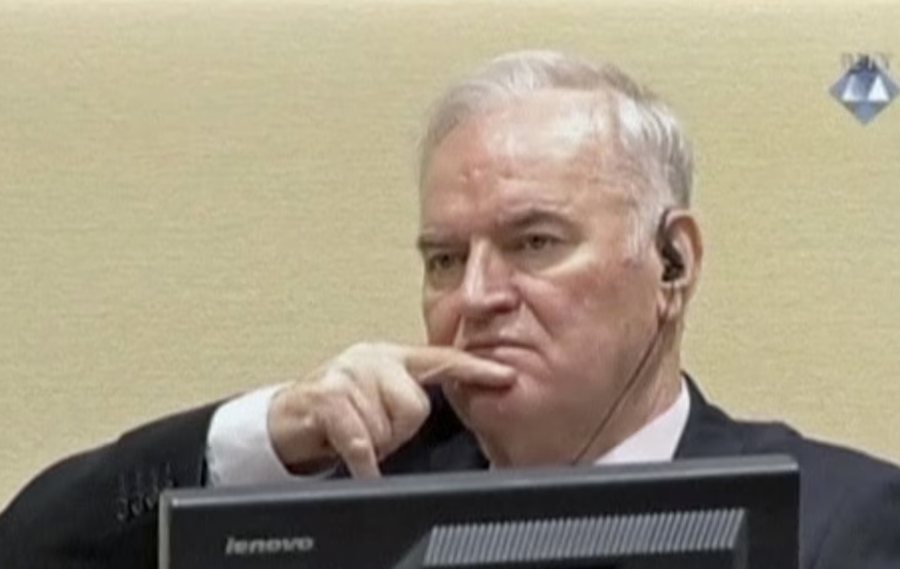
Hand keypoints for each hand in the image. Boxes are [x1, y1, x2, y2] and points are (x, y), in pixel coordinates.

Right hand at [267, 342, 514, 477]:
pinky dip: (362, 463)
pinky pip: (360, 440)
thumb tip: (453, 402)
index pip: (442, 360)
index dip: (476, 369)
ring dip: (373, 445)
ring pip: (387, 428)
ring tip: (354, 435)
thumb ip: (410, 394)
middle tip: (374, 432)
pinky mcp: (326, 398)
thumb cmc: (340, 411)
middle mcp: (373, 358)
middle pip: (414, 407)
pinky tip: (361, 467)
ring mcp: (348, 374)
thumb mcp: (379, 394)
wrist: (288, 418)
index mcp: (392, 356)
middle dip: (398, 432)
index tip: (507, 376)